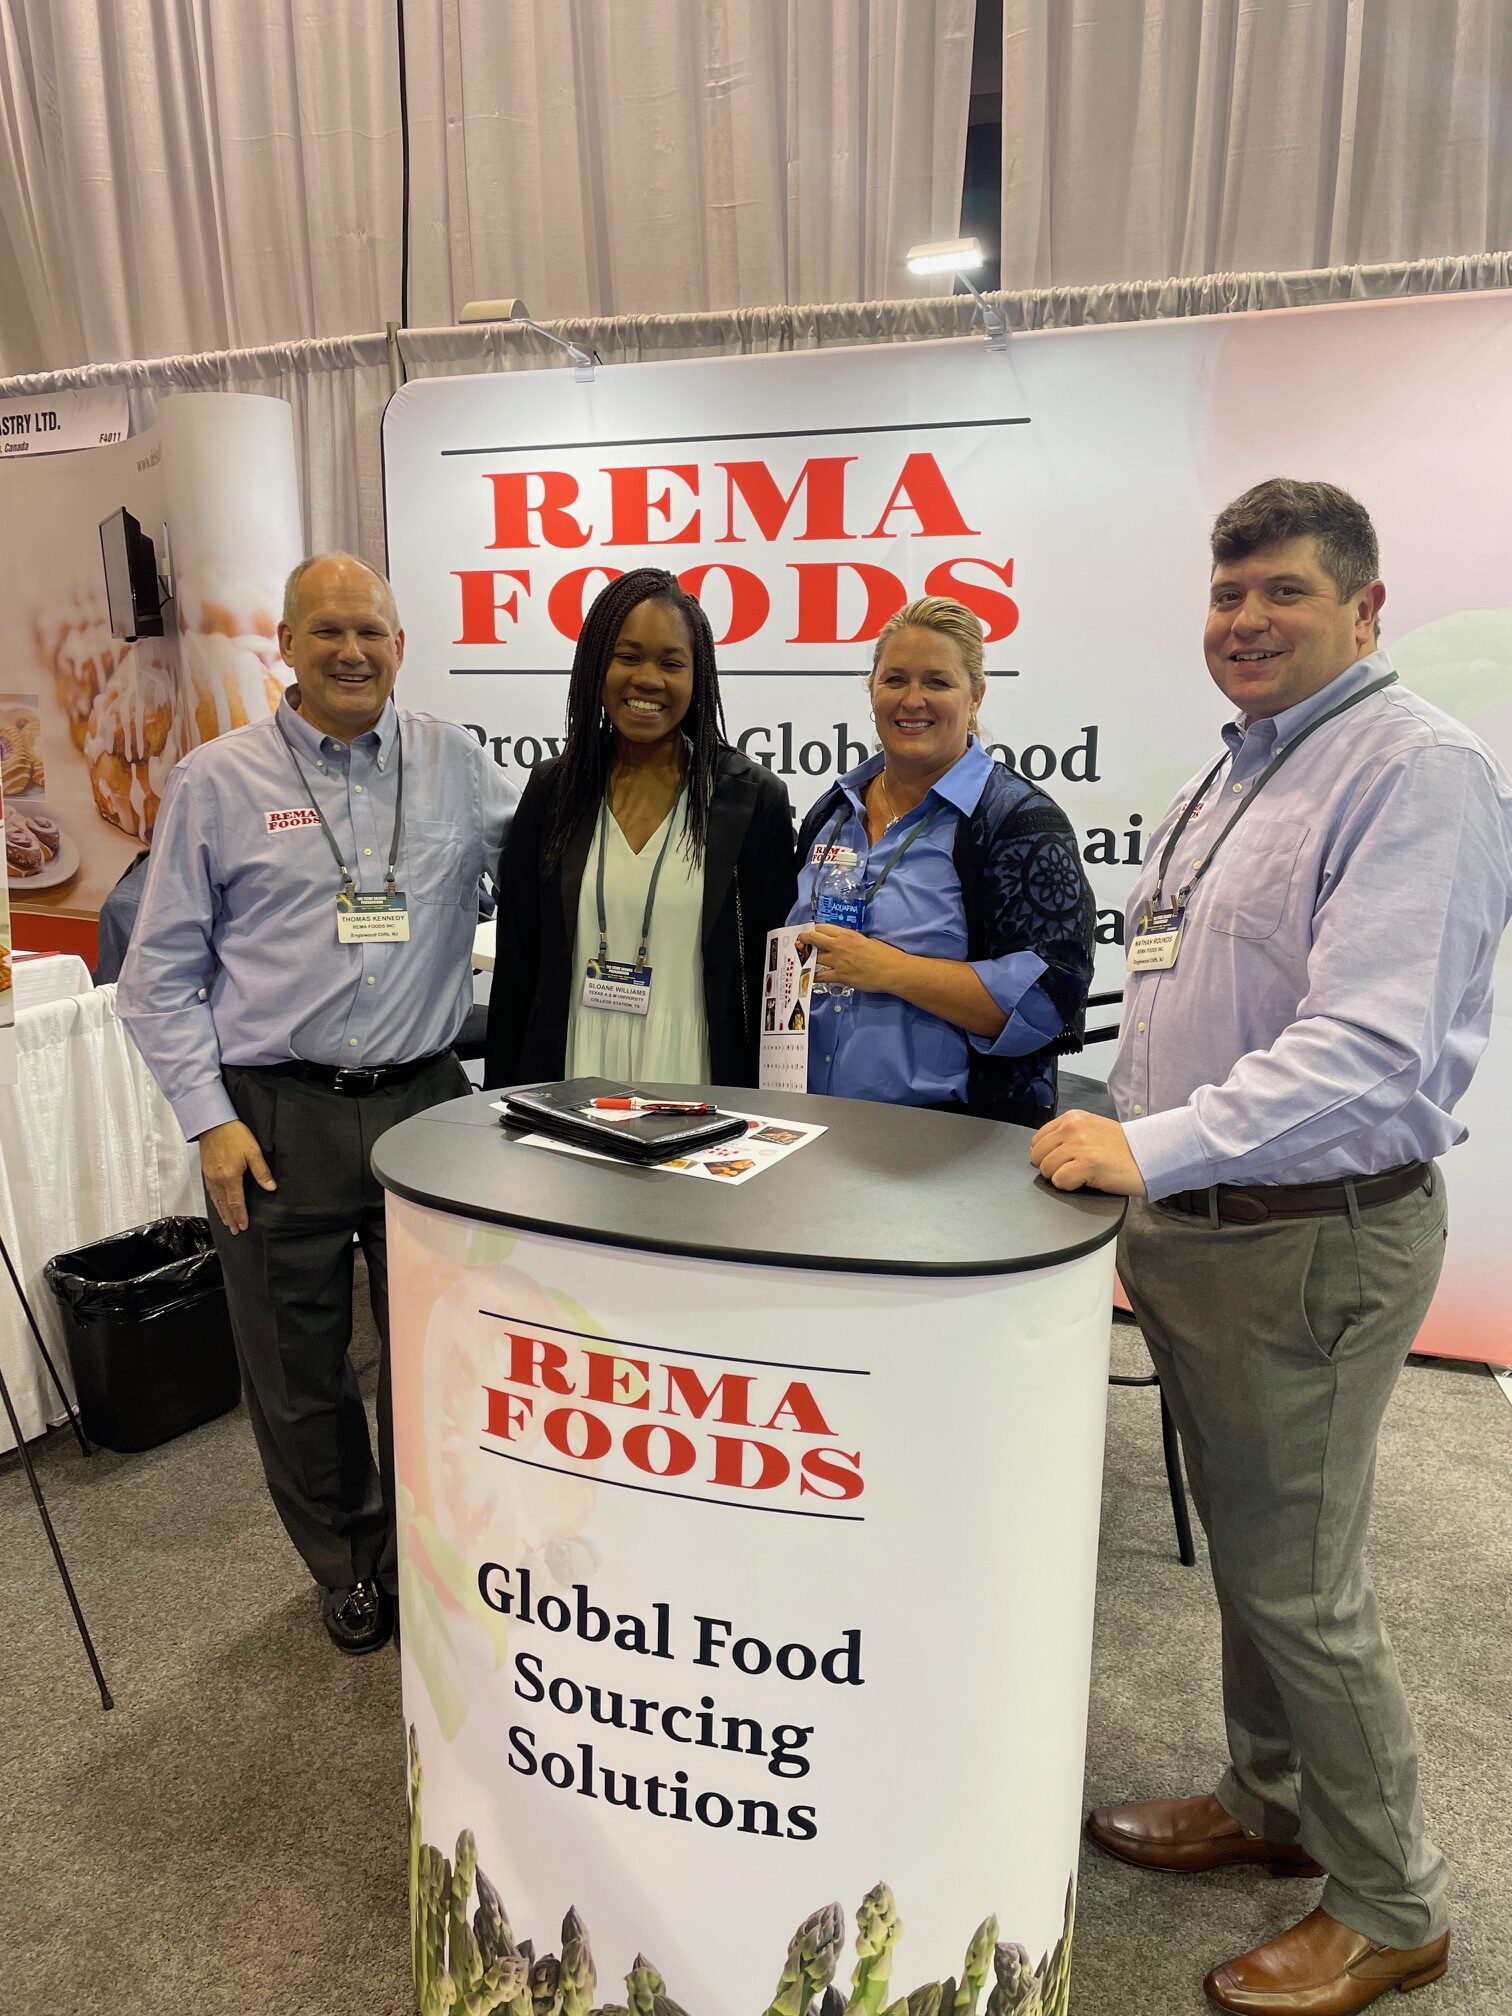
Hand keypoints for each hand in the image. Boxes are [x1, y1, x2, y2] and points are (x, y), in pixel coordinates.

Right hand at [198, 1119, 276, 1233]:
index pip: (236, 1202)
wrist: (213, 1122)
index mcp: (230, 1177)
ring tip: (226, 1222)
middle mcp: (218, 1179)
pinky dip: (215, 1202)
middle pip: (224, 1204)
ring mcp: (210, 1176)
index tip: (243, 1226)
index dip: (240, 1215)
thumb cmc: (234, 1134)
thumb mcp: (253, 1151)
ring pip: (216, 1200)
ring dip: (222, 1212)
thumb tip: (270, 1187)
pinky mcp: (206, 1171)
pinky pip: (210, 1192)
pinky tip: (218, 1204)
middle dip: (230, 1219)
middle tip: (234, 1231)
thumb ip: (262, 1171)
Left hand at [795, 925, 903, 994]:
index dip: (814, 929)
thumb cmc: (884, 953)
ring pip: (814, 958)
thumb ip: (852, 942)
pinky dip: (813, 978)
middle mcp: (839, 946)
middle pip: (814, 939)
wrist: (891, 970)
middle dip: (803, 939)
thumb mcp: (867, 940)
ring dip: (807, 960)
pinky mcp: (840, 976)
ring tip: (801, 961)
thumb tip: (846, 946)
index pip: (823, 928)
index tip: (809, 932)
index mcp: (847, 934)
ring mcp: (837, 962)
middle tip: (799, 942)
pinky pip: (821, 977)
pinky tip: (808, 979)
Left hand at [1030, 1110, 1147, 1195]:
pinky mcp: (1087, 1164)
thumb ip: (1067, 1135)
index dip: (1045, 1155)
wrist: (1149, 1155)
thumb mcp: (1091, 1129)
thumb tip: (1043, 1151)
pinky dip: (1070, 1186)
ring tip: (1081, 1173)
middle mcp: (1072, 1128)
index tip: (1061, 1161)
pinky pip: (1060, 1181)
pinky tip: (1085, 1180)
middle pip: (1038, 1156)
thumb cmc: (1122, 1148)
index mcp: (1072, 1117)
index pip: (1037, 1140)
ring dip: (1061, 1177)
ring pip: (1046, 1169)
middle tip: (1071, 1170)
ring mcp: (1079, 1145)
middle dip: (1051, 1167)